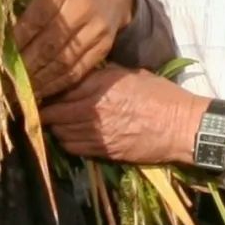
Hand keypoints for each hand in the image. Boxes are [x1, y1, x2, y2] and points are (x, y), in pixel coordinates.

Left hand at [14, 0, 135, 100]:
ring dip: (39, 80)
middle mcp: (82, 7)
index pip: (37, 17)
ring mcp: (96, 29)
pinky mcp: (103, 47)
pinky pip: (78, 70)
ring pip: (63, 61)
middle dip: (24, 65)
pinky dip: (57, 84)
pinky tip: (40, 91)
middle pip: (49, 44)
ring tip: (16, 91)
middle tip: (1, 80)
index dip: (17, 39)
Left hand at [43, 65, 203, 165]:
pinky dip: (66, 141)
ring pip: (60, 131)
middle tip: (43, 106)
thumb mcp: (131, 74)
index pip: (60, 86)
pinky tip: (70, 135)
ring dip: (55, 126)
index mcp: (101, 84)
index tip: (43, 86)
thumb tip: (82, 75)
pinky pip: (73, 147)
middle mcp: (94, 108)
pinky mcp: (104, 151)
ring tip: (56, 120)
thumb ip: (103, 75)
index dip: (48, 87)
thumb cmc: (161, 94)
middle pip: (54, 112)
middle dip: (46, 109)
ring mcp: (98, 132)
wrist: (181, 126)